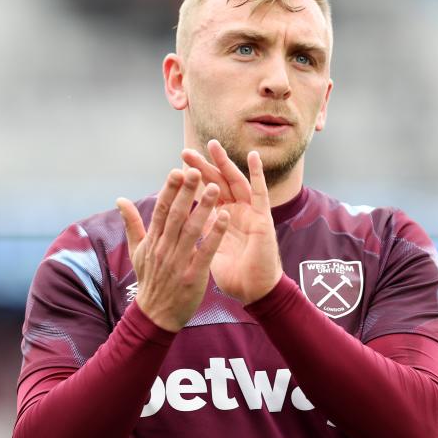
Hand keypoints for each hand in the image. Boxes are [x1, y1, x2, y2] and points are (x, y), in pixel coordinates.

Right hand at [116, 168, 228, 331]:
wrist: (156, 316)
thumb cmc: (149, 280)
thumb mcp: (136, 251)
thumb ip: (132, 224)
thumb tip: (120, 199)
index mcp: (153, 240)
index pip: (161, 210)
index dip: (169, 190)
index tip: (177, 170)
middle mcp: (164, 248)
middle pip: (176, 215)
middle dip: (186, 192)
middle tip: (196, 170)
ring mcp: (178, 262)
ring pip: (192, 230)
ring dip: (204, 208)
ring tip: (215, 188)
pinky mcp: (192, 276)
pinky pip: (205, 251)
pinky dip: (215, 234)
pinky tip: (225, 218)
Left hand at [181, 140, 282, 304]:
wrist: (253, 292)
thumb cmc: (233, 275)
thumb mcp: (208, 251)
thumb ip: (198, 235)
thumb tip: (179, 225)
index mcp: (221, 220)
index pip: (203, 195)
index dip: (190, 182)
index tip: (174, 169)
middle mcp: (235, 212)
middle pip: (217, 184)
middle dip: (202, 167)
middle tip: (185, 151)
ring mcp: (250, 213)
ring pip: (235, 182)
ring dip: (224, 163)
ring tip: (213, 145)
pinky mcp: (263, 218)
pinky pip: (261, 192)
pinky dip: (258, 173)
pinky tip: (252, 156)